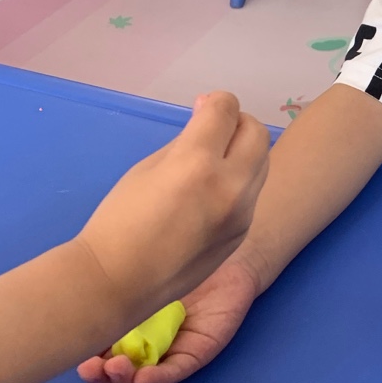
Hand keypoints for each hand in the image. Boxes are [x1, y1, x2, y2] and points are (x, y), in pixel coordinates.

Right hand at [73, 90, 268, 382]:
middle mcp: (230, 185)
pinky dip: (240, 180)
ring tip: (215, 158)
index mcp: (197, 162)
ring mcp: (242, 212)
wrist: (120, 281)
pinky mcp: (242, 232)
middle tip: (214, 129)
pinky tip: (213, 191)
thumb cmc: (120, 220)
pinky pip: (252, 193)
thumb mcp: (148, 167)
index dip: (215, 101)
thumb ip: (185, 143)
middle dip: (237, 122)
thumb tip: (207, 126)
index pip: (226, 110)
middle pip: (256, 132)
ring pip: (261, 162)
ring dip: (243, 150)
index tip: (202, 107)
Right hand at [77, 256, 259, 382]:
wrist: (229, 253)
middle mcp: (142, 343)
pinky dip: (159, 376)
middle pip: (114, 372)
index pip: (96, 349)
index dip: (81, 352)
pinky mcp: (197, 353)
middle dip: (99, 374)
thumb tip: (72, 281)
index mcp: (124, 325)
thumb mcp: (142, 265)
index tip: (69, 345)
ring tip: (117, 368)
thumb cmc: (180, 254)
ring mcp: (168, 351)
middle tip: (92, 366)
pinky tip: (145, 376)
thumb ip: (115, 278)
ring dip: (125, 380)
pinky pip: (176, 370)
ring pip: (141, 380)